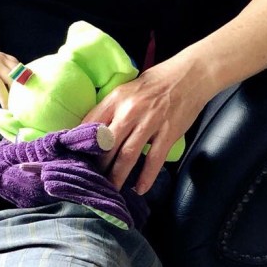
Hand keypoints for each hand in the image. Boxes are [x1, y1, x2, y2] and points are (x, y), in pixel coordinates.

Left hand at [0, 41, 19, 111]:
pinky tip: (21, 82)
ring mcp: (2, 58)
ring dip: (21, 83)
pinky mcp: (4, 55)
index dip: (4, 98)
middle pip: (12, 79)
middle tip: (17, 105)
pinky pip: (17, 64)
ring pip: (17, 71)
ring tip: (22, 96)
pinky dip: (21, 73)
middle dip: (16, 93)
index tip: (7, 109)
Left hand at [83, 56, 206, 194]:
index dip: (82, 143)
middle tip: (92, 180)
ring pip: (128, 155)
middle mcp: (130, 110)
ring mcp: (150, 122)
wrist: (190, 75)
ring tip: (111, 190)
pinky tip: (139, 189)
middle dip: (98, 165)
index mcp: (116, 98)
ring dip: (118, 175)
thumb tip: (92, 129)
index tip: (76, 158)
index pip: (91, 123)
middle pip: (107, 144)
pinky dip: (146, 177)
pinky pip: (154, 160)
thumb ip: (111, 108)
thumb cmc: (155, 82)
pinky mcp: (168, 133)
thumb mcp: (126, 89)